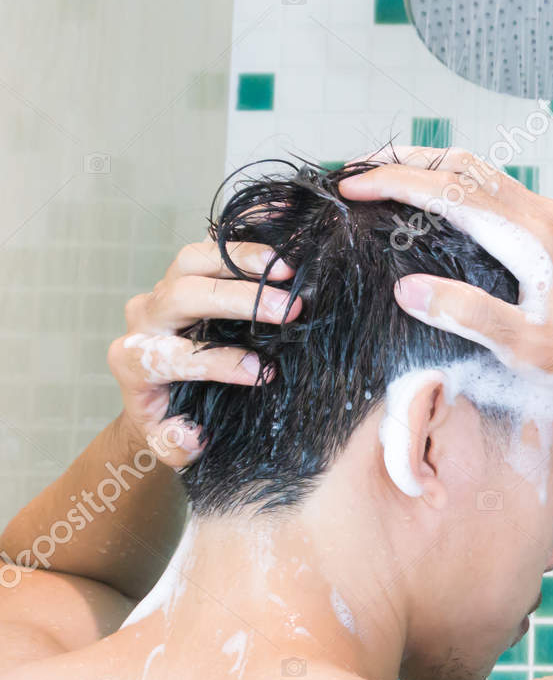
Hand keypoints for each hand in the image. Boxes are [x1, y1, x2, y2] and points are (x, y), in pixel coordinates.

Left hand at [109, 240, 300, 467]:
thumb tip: (191, 433)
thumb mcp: (167, 447)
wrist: (157, 392)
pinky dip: (245, 239)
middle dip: (237, 300)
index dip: (217, 362)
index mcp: (136, 362)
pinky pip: (212, 249)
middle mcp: (146, 320)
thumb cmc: (169, 421)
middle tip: (289, 308)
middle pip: (183, 294)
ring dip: (241, 260)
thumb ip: (174, 445)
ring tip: (286, 268)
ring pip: (192, 260)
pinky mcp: (187, 277)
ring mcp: (164, 292)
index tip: (262, 372)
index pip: (172, 355)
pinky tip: (279, 232)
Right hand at [337, 147, 552, 402]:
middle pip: (463, 165)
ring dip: (433, 170)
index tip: (351, 186)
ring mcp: (552, 218)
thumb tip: (408, 289)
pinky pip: (499, 192)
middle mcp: (543, 214)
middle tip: (359, 173)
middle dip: (407, 162)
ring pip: (482, 173)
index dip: (395, 183)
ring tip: (387, 180)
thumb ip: (467, 314)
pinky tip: (440, 206)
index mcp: (532, 236)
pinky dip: (460, 188)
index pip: (450, 192)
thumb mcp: (525, 348)